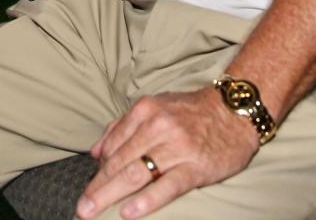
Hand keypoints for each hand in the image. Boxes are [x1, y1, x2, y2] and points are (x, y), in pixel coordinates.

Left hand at [76, 87, 258, 218]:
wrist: (233, 112)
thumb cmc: (190, 112)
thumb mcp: (154, 107)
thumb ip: (122, 126)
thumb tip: (95, 151)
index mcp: (144, 110)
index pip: (113, 146)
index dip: (98, 171)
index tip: (87, 189)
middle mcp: (157, 126)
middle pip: (119, 162)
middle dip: (97, 187)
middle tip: (81, 208)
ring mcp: (176, 147)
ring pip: (136, 174)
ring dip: (110, 195)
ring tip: (93, 211)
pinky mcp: (195, 167)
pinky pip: (167, 186)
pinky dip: (146, 201)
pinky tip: (130, 213)